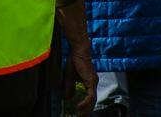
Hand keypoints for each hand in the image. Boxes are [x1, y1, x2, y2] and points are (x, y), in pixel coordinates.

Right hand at [57, 1, 96, 116]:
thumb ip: (69, 87)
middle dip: (86, 111)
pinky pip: (90, 96)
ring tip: (79, 115)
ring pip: (92, 100)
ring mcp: (93, 82)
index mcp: (90, 81)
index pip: (90, 97)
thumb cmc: (75, 60)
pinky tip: (79, 107)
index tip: (79, 112)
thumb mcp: (70, 77)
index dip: (85, 105)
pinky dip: (85, 102)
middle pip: (92, 101)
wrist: (78, 50)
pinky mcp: (91, 81)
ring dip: (86, 109)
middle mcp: (93, 82)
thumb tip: (67, 98)